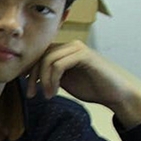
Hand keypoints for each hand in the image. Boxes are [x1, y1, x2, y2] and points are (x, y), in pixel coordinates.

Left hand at [24, 41, 140, 127]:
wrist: (114, 94)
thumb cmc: (90, 88)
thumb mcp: (63, 80)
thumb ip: (49, 74)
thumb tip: (27, 75)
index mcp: (64, 49)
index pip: (39, 56)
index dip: (29, 72)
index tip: (28, 89)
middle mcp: (70, 45)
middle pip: (41, 56)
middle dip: (32, 77)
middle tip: (31, 95)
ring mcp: (78, 48)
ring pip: (48, 60)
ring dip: (44, 81)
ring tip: (47, 96)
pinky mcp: (84, 55)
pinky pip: (59, 65)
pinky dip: (53, 80)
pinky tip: (55, 92)